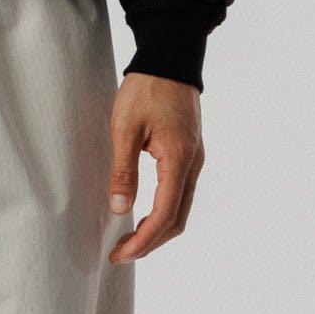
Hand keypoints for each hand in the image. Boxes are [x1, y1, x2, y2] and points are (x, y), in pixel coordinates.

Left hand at [106, 73, 204, 262]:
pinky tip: (142, 214)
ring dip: (156, 230)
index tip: (120, 254)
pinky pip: (180, 194)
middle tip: (120, 254)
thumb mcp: (125, 128)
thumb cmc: (146, 90)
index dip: (143, 240)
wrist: (169, 59)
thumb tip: (120, 209)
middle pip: (177, 220)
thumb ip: (123, 170)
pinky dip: (163, 212)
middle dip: (150, 243)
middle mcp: (193, 165)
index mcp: (179, 160)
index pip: (164, 215)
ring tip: (128, 239)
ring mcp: (194, 160)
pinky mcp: (189, 154)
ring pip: (180, 209)